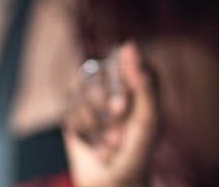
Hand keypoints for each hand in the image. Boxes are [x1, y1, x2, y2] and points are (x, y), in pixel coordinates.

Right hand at [63, 42, 158, 186]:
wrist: (113, 184)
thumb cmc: (138, 154)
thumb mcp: (148, 120)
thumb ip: (144, 84)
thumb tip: (129, 45)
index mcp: (138, 84)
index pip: (128, 59)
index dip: (123, 75)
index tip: (126, 100)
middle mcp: (115, 87)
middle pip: (100, 72)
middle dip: (106, 103)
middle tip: (118, 124)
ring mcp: (93, 99)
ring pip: (82, 88)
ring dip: (95, 121)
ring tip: (110, 143)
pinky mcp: (74, 113)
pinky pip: (70, 105)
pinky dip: (82, 128)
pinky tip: (95, 144)